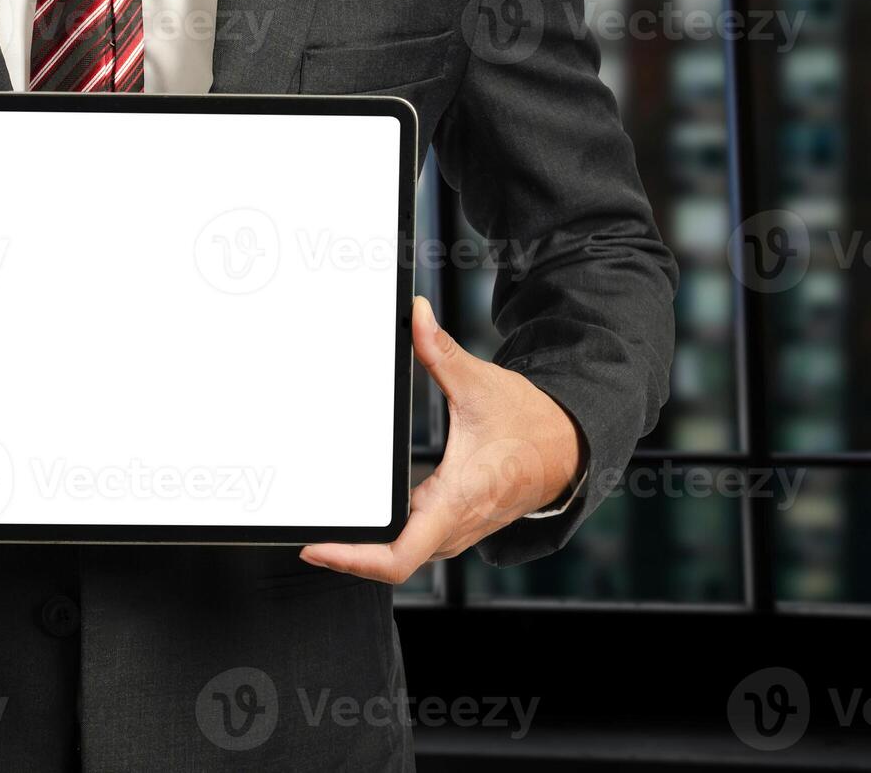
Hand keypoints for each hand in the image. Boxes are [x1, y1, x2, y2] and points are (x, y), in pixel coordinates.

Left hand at [300, 296, 584, 583]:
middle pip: (390, 561)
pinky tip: (361, 521)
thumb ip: (441, 351)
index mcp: (456, 499)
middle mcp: (454, 526)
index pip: (398, 554)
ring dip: (364, 552)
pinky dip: (383, 542)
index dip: (352, 559)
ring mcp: (456, 532)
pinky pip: (413, 546)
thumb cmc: (529, 424)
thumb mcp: (480, 384)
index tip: (316, 547)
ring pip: (402, 557)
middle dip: (346, 554)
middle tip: (307, 534)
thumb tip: (416, 315)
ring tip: (324, 532)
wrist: (568, 448)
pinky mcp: (455, 526)